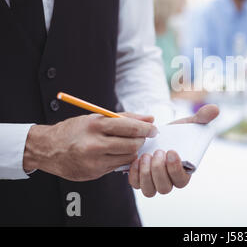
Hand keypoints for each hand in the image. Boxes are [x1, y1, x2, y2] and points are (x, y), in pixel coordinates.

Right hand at [23, 113, 157, 180]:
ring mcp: (94, 162)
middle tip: (143, 136)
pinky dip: (121, 159)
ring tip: (128, 144)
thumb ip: (125, 118)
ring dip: (133, 151)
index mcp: (95, 126)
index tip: (154, 129)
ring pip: (128, 158)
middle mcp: (94, 145)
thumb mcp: (97, 117)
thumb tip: (150, 119)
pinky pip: (117, 166)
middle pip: (132, 145)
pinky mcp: (93, 173)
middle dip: (141, 140)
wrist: (47, 149)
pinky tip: (115, 153)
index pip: (130, 128)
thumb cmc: (76, 130)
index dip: (146, 129)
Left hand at [128, 104, 219, 196]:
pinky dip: (135, 175)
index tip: (171, 151)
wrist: (157, 134)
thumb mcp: (190, 123)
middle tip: (158, 151)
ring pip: (150, 190)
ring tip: (146, 155)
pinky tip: (137, 159)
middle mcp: (169, 181)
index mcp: (184, 172)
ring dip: (147, 174)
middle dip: (159, 170)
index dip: (175, 169)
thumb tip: (215, 109)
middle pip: (165, 187)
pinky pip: (136, 185)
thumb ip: (203, 117)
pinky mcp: (140, 179)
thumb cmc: (177, 132)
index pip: (181, 180)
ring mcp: (154, 182)